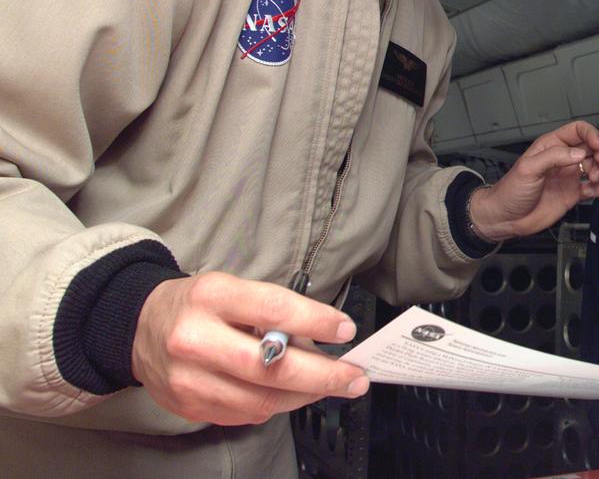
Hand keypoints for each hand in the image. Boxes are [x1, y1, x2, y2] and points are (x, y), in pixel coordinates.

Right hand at [132, 273, 369, 425]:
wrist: (138, 327)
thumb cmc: (197, 305)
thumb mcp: (232, 288)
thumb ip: (272, 310)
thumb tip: (322, 338)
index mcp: (211, 297)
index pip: (273, 309)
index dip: (315, 321)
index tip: (345, 330)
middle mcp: (195, 339)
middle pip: (271, 366)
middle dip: (323, 375)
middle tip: (354, 378)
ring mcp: (188, 378)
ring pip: (262, 399)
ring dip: (306, 396)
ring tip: (331, 386)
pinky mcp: (188, 406)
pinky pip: (245, 414)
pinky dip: (276, 405)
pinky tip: (291, 394)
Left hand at [469, 120, 598, 240]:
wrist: (506, 218)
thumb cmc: (511, 190)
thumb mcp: (529, 168)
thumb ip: (554, 157)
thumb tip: (580, 153)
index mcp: (552, 146)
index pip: (578, 130)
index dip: (591, 134)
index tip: (597, 146)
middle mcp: (564, 158)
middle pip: (592, 146)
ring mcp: (570, 176)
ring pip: (597, 165)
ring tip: (593, 178)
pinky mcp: (574, 194)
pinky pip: (594, 187)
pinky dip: (598, 188)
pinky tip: (589, 191)